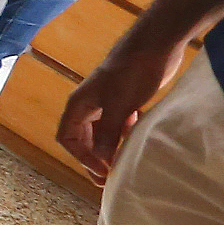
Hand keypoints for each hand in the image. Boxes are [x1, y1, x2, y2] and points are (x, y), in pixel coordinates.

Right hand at [58, 33, 184, 177]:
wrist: (156, 45)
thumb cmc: (132, 72)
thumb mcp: (119, 104)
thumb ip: (108, 133)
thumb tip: (101, 160)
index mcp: (80, 105)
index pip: (68, 138)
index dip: (82, 158)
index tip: (103, 171)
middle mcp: (89, 105)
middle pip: (83, 139)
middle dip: (93, 159)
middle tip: (109, 179)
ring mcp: (107, 103)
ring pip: (101, 134)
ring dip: (109, 151)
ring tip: (121, 167)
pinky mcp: (125, 101)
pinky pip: (118, 126)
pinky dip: (123, 138)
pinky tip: (135, 145)